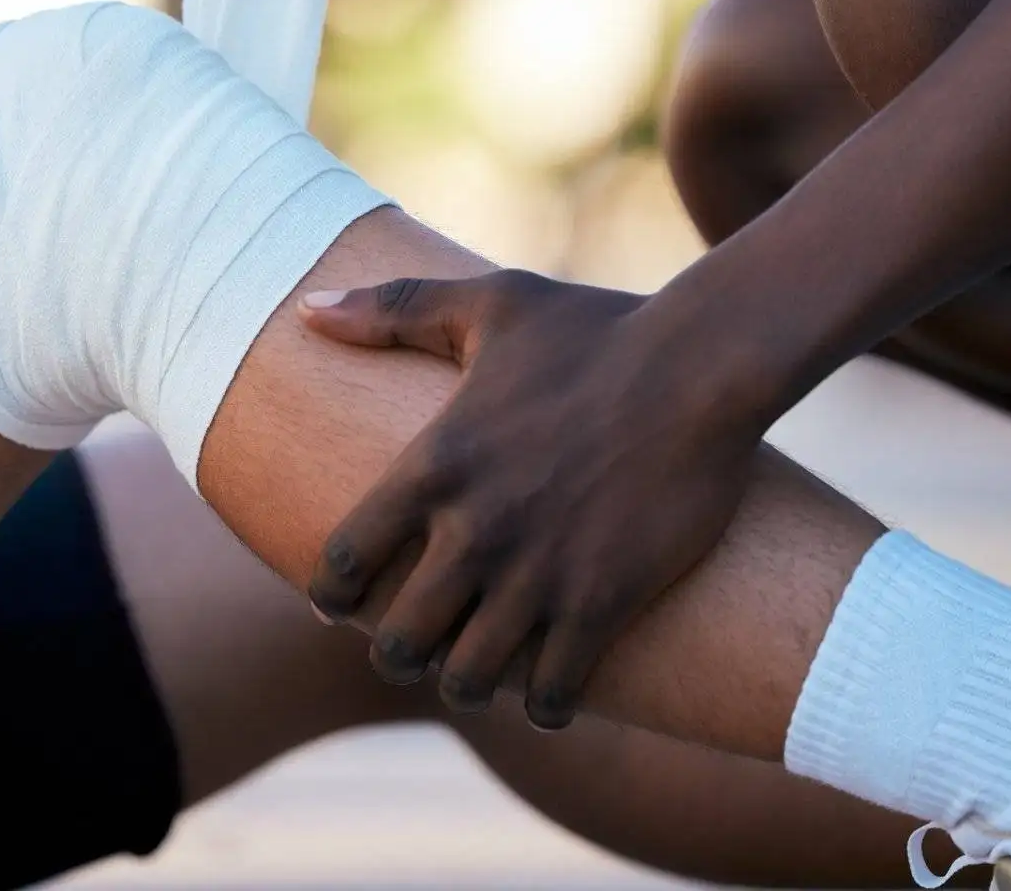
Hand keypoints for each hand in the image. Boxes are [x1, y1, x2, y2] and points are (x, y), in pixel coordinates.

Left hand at [299, 270, 764, 729]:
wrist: (705, 365)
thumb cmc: (596, 329)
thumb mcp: (488, 304)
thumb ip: (393, 309)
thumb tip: (305, 310)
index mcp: (433, 465)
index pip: (342, 561)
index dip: (331, 594)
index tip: (339, 603)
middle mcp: (475, 530)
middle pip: (399, 642)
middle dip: (399, 654)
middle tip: (414, 648)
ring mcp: (539, 574)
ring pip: (470, 680)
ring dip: (468, 685)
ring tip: (478, 673)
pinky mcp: (603, 602)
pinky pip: (554, 692)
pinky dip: (546, 706)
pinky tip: (549, 695)